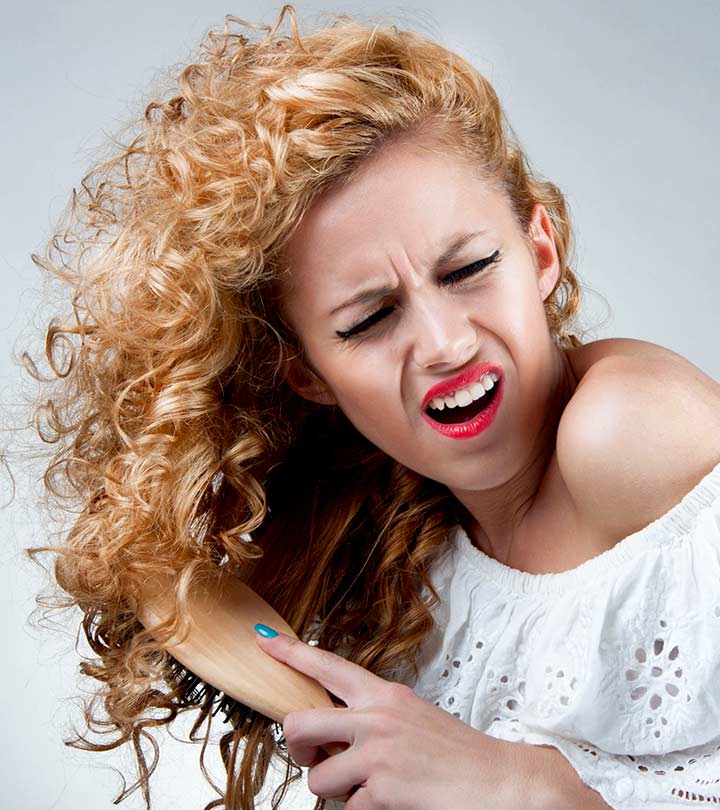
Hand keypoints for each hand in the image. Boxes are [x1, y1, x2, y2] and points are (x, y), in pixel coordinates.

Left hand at [254, 629, 525, 809]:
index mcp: (384, 695)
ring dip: (337, 792)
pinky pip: (348, 809)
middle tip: (312, 759)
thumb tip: (332, 732)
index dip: (291, 652)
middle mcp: (376, 716)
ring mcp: (378, 751)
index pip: (328, 665)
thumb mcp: (412, 719)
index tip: (264, 640)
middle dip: (296, 748)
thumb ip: (372, 718)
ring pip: (318, 778)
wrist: (500, 783)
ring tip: (369, 789)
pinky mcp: (383, 788)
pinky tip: (393, 804)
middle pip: (299, 723)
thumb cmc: (456, 755)